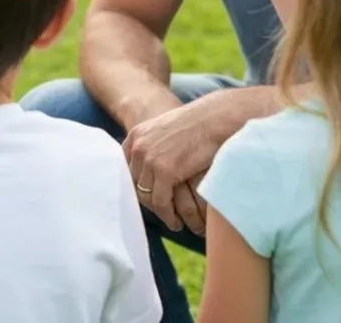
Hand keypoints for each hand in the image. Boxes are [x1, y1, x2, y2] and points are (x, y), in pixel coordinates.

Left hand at [122, 101, 223, 234]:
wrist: (213, 119)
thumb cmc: (195, 125)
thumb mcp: (164, 131)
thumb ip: (152, 146)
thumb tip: (150, 171)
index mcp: (136, 135)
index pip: (127, 169)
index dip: (138, 186)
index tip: (149, 198)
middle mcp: (138, 147)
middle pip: (136, 184)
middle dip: (149, 201)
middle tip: (163, 213)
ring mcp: (150, 159)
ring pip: (147, 197)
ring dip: (159, 213)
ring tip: (171, 221)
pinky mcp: (165, 171)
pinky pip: (161, 202)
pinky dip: (168, 215)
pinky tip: (177, 222)